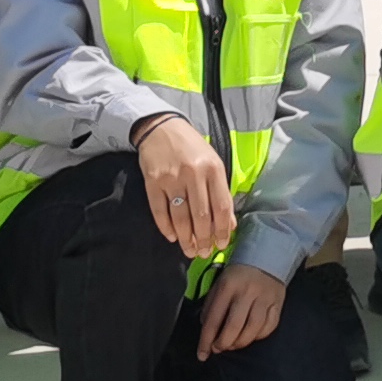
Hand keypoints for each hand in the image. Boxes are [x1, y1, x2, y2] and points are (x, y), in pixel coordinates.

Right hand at [134, 114, 236, 260]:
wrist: (162, 127)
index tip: (222, 244)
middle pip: (200, 216)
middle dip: (203, 239)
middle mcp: (193, 174)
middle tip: (204, 253)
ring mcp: (171, 178)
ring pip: (180, 217)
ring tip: (190, 250)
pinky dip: (166, 228)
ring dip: (186, 239)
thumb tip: (229, 224)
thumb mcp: (213, 163)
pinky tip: (172, 237)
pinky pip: (159, 211)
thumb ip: (221, 192)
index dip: (222, 229)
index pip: (221, 206)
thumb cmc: (192, 148)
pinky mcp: (153, 182)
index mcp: (213, 169)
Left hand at [196, 264, 286, 358]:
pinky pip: (269, 327)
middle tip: (218, 348)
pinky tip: (251, 336)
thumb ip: (211, 306)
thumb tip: (207, 331)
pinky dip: (258, 336)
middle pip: (234, 326)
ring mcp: (264, 298)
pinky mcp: (278, 303)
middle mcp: (247, 292)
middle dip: (223, 343)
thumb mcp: (219, 283)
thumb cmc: (238, 273)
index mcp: (228, 286)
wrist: (267, 255)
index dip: (206, 340)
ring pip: (253, 329)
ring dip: (240, 343)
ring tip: (233, 344)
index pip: (214, 319)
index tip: (202, 355)